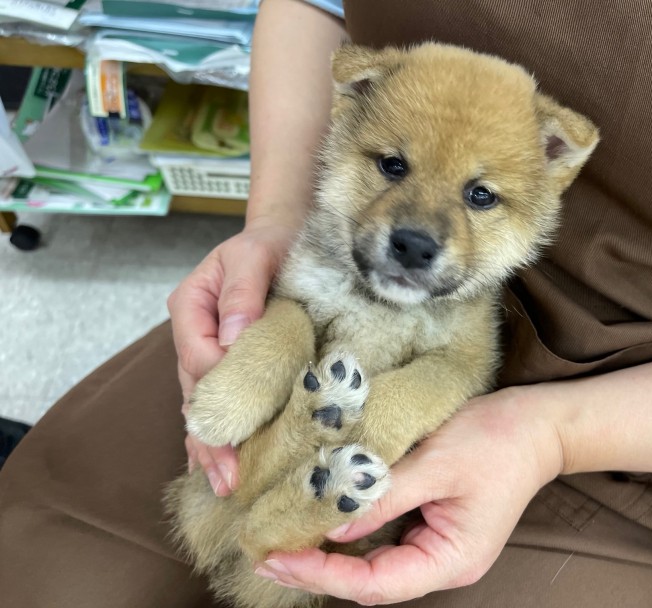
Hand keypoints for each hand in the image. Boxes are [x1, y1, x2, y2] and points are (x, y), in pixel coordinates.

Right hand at [168, 218, 298, 495]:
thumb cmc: (268, 243)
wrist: (281, 238)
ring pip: (205, 405)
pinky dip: (220, 434)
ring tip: (225, 485)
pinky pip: (220, 403)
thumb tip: (236, 336)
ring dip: (213, 445)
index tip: (248, 414)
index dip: (221, 387)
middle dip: (212, 435)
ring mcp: (207, 353)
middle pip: (197, 392)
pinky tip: (218, 468)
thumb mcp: (254, 254)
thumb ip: (242, 292)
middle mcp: (194, 336)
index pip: (200, 357)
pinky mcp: (229, 365)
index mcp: (190, 308)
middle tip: (228, 478)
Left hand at [254, 387, 563, 603]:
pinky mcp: (430, 524)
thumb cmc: (496, 440)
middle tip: (263, 550)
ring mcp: (436, 545)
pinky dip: (348, 530)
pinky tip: (319, 518)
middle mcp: (441, 562)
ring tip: (279, 538)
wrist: (537, 423)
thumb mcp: (434, 463)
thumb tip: (327, 522)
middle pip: (369, 580)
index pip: (374, 583)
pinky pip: (383, 537)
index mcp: (450, 559)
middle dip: (316, 568)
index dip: (321, 574)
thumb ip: (382, 495)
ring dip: (327, 552)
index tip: (276, 555)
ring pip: (372, 561)